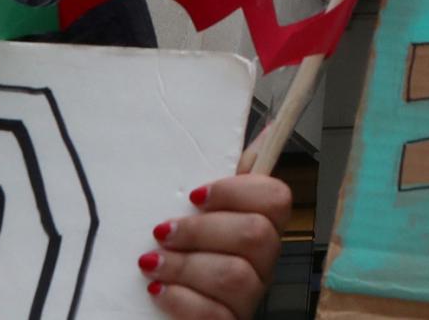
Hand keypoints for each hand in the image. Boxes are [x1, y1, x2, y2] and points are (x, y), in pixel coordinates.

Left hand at [142, 174, 288, 318]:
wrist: (160, 314)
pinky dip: (181, 300)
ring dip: (185, 265)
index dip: (237, 192)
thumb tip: (266, 127)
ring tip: (152, 263)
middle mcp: (263, 264)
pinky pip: (216, 314)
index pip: (277, 199)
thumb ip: (228, 179)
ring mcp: (249, 298)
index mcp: (261, 228)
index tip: (195, 195)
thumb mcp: (202, 212)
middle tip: (162, 231)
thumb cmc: (184, 254)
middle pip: (256, 235)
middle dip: (201, 230)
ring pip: (236, 276)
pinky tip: (159, 291)